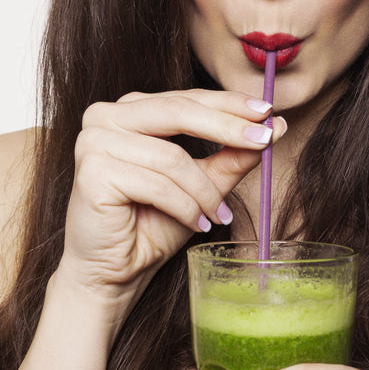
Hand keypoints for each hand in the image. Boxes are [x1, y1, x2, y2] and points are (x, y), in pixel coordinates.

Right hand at [58, 89, 285, 310]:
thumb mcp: (202, 185)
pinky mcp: (93, 172)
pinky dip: (186, 207)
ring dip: (205, 190)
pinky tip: (197, 223)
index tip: (269, 112)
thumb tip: (275, 126)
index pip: (187, 98)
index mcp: (130, 110)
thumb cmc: (151, 225)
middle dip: (228, 127)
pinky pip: (157, 185)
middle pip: (179, 112)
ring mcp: (94, 141)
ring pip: (172, 157)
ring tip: (219, 214)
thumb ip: (231, 156)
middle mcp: (106, 116)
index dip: (230, 104)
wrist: (113, 271)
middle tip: (265, 140)